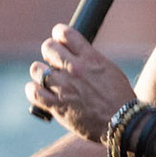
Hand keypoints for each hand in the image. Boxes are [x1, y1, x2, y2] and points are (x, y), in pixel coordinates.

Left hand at [26, 25, 137, 142]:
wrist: (122, 122)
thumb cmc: (119, 98)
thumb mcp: (110, 70)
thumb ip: (91, 61)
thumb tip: (76, 54)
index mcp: (90, 58)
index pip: (66, 33)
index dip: (59, 33)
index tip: (59, 39)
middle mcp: (75, 69)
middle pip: (48, 47)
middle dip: (50, 52)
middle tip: (54, 61)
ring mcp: (64, 87)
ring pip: (37, 69)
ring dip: (41, 72)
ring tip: (47, 78)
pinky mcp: (57, 106)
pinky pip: (34, 92)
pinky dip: (33, 90)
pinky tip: (37, 91)